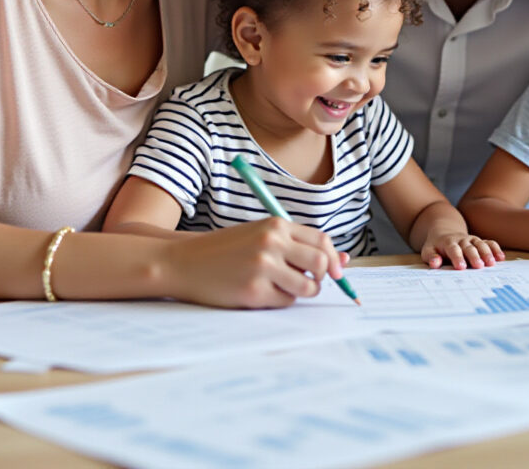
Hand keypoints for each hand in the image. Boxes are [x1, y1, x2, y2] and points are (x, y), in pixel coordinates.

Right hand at [162, 218, 346, 307]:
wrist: (184, 262)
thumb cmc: (225, 250)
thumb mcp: (259, 236)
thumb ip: (296, 245)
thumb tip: (343, 260)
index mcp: (275, 225)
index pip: (321, 240)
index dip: (332, 258)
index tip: (333, 271)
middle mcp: (272, 242)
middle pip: (320, 263)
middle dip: (321, 277)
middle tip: (307, 282)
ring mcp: (263, 267)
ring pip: (307, 287)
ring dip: (301, 292)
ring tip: (280, 287)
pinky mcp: (254, 291)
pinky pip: (286, 302)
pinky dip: (280, 301)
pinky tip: (260, 293)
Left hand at [422, 233, 504, 269]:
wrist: (444, 233)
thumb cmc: (436, 247)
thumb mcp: (428, 251)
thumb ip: (431, 257)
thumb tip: (435, 263)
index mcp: (448, 242)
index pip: (453, 249)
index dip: (457, 257)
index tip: (461, 267)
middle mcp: (462, 240)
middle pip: (469, 247)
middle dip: (474, 256)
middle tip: (478, 266)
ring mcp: (472, 240)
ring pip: (480, 244)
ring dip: (487, 253)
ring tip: (491, 263)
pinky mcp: (479, 242)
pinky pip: (489, 243)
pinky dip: (495, 249)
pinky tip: (501, 258)